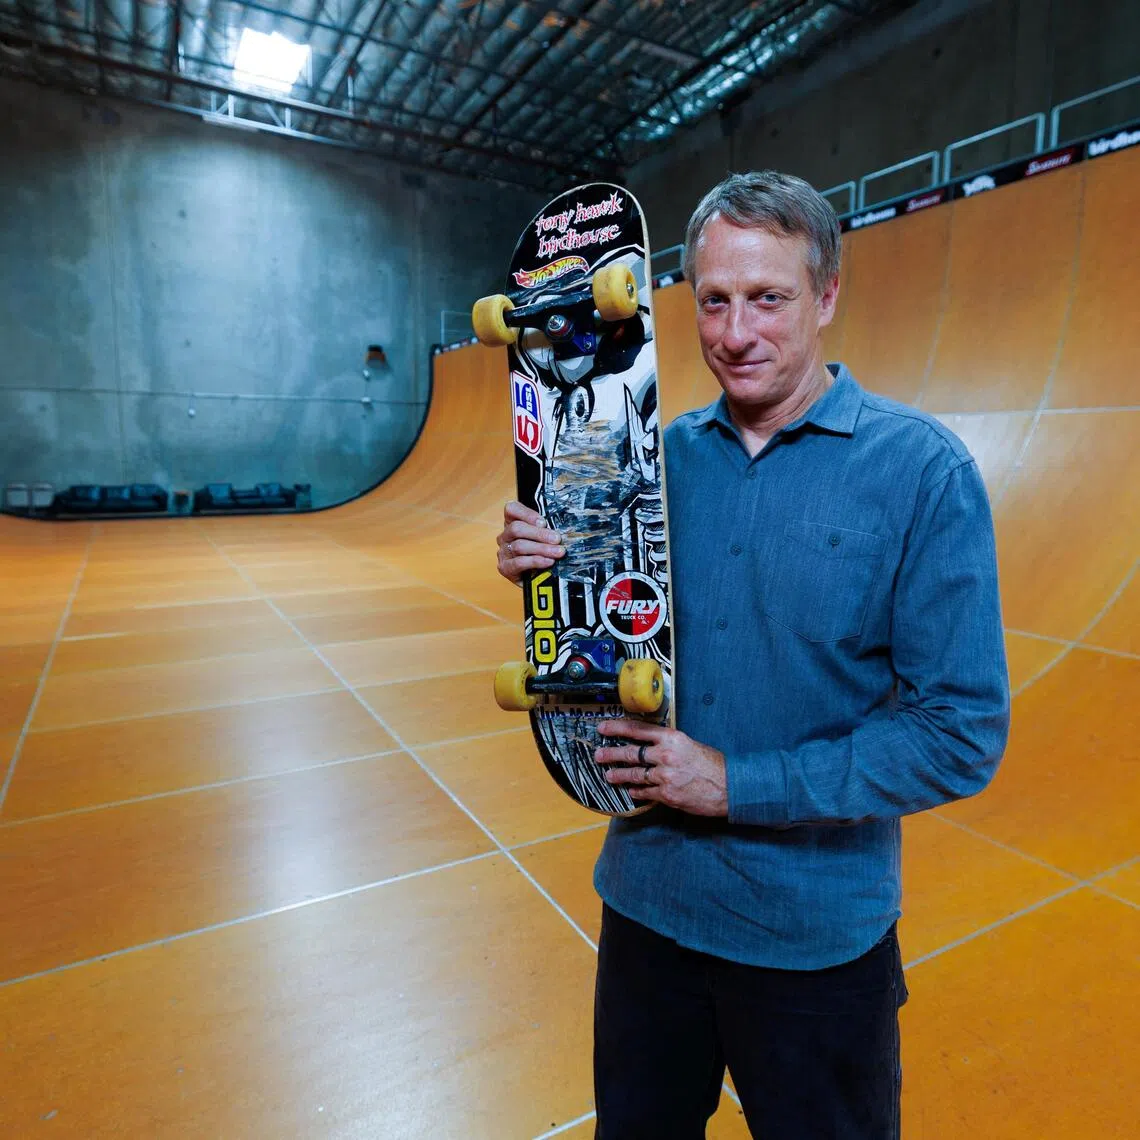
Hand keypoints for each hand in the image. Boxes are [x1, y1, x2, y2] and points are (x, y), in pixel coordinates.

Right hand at [496, 500, 565, 584]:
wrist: (537, 581)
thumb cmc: (542, 554)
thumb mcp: (545, 538)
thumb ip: (547, 529)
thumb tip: (562, 526)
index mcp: (512, 522)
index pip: (512, 510)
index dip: (527, 514)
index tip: (543, 522)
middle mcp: (505, 536)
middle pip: (517, 528)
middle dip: (540, 534)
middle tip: (557, 539)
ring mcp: (503, 552)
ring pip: (520, 546)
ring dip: (542, 549)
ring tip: (558, 552)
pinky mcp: (505, 568)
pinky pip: (519, 562)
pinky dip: (536, 561)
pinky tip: (548, 562)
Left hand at [595, 719, 727, 815]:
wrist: (729, 786)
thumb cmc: (712, 764)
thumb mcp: (689, 744)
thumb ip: (668, 743)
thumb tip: (649, 744)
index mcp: (671, 738)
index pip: (638, 729)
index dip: (617, 728)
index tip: (603, 728)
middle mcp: (665, 755)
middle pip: (630, 753)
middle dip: (611, 754)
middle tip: (599, 755)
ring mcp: (664, 776)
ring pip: (634, 774)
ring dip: (619, 775)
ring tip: (608, 775)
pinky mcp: (667, 794)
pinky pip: (645, 792)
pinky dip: (636, 791)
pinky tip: (631, 791)